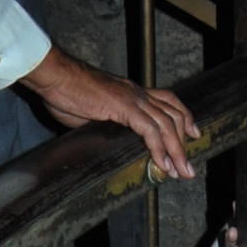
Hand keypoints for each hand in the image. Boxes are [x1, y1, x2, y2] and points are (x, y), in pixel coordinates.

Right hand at [20, 46, 197, 178]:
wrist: (53, 75)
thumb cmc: (64, 91)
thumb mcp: (91, 112)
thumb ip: (105, 124)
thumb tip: (107, 141)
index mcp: (131, 92)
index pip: (167, 102)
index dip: (183, 117)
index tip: (193, 134)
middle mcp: (136, 93)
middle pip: (173, 114)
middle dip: (185, 142)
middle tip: (188, 167)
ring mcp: (132, 98)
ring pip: (166, 124)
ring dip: (177, 151)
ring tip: (181, 172)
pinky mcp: (123, 106)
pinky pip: (149, 130)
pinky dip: (159, 148)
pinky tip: (162, 164)